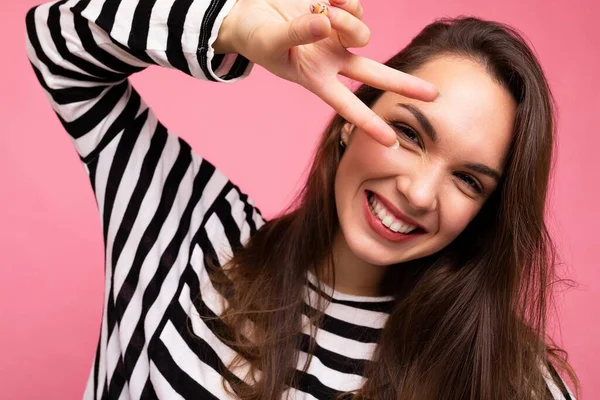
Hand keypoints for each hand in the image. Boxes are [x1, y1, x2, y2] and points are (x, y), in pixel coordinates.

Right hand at [219, 0, 437, 145]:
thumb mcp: (272, 42)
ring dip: (346, 22)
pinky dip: (343, 1)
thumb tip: (327, 25)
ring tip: (322, 12)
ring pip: (362, 33)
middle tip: (434, 95)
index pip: (346, 105)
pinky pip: (355, 7)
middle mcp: (332, 61)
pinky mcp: (337, 11)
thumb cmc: (255, 37)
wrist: (248, 12)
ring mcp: (337, 37)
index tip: (390, 141)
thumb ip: (298, 34)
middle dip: (402, 84)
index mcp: (316, 78)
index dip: (368, 122)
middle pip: (374, 75)